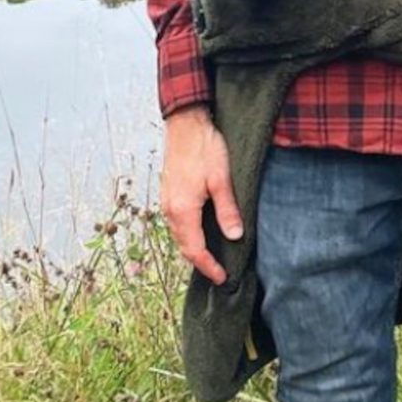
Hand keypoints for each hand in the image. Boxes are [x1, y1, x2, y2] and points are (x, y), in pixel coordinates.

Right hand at [161, 106, 242, 282]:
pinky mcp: (169, 194)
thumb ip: (227, 210)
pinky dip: (188, 235)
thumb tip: (234, 236)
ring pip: (179, 235)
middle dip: (201, 262)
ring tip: (212, 258)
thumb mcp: (221, 179)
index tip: (223, 278)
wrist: (185, 123)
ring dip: (194, 249)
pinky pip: (176, 224)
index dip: (209, 266)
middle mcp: (169, 210)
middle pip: (184, 246)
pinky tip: (201, 233)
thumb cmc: (204, 148)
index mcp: (183, 210)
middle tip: (219, 274)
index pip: (195, 249)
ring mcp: (166, 202)